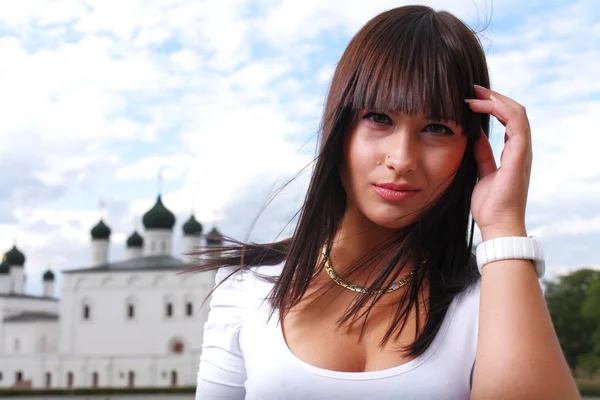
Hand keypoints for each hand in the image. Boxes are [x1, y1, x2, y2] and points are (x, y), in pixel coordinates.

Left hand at [466, 85, 531, 240]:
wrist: (497, 225)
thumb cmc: (489, 204)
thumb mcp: (481, 172)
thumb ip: (481, 154)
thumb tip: (474, 135)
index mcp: (513, 153)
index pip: (508, 120)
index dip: (492, 106)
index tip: (471, 99)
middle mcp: (521, 150)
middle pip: (515, 112)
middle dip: (494, 97)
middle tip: (473, 88)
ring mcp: (523, 152)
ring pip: (518, 113)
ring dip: (496, 100)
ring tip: (476, 92)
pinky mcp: (519, 156)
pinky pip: (516, 125)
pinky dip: (501, 110)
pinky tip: (483, 105)